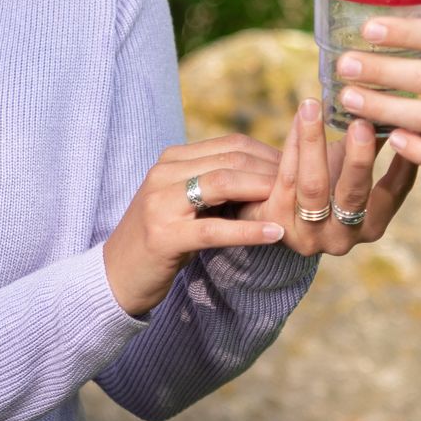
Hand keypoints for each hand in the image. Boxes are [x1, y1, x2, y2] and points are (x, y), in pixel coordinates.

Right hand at [102, 135, 286, 315]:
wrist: (116, 276)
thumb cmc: (161, 239)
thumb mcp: (185, 202)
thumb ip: (215, 184)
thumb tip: (267, 173)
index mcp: (171, 160)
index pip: (230, 145)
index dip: (269, 154)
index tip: (299, 168)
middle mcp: (164, 173)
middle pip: (230, 160)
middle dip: (272, 170)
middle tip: (305, 185)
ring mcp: (160, 202)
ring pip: (223, 184)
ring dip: (263, 191)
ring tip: (293, 202)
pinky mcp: (163, 235)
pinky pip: (214, 228)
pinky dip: (248, 230)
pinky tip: (275, 234)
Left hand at [241, 97, 419, 255]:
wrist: (273, 210)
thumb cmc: (322, 183)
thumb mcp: (348, 167)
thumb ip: (371, 145)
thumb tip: (397, 107)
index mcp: (371, 225)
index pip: (393, 192)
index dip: (404, 160)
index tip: (411, 126)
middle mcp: (343, 237)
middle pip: (353, 195)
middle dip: (359, 158)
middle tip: (362, 124)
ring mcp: (309, 235)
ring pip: (313, 186)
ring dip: (313, 141)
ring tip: (313, 106)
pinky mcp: (277, 223)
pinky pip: (286, 177)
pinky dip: (293, 143)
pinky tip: (299, 116)